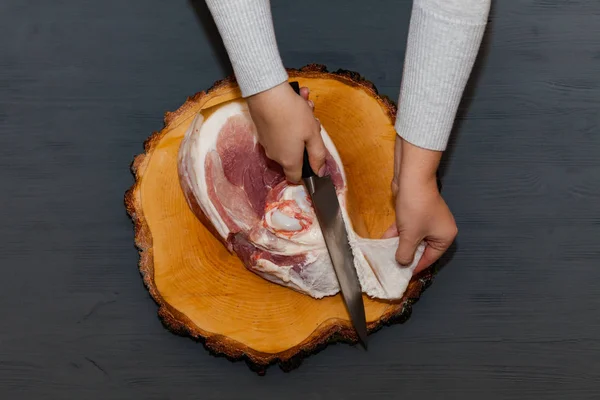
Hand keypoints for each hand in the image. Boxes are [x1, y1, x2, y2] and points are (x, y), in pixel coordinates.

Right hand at [246, 82, 326, 182]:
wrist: (266, 93)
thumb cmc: (292, 114)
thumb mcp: (312, 133)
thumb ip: (318, 155)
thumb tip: (320, 172)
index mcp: (289, 161)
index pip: (296, 178)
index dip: (307, 171)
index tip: (314, 157)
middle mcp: (275, 156)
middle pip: (296, 154)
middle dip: (307, 139)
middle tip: (313, 121)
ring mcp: (267, 144)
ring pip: (289, 139)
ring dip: (300, 125)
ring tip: (305, 105)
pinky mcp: (262, 131)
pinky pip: (279, 130)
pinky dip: (288, 119)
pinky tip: (295, 101)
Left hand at [383, 137, 457, 274]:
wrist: (411, 179)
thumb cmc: (415, 209)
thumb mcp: (410, 236)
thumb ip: (405, 253)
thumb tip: (402, 263)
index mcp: (445, 236)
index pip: (431, 258)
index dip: (416, 266)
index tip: (403, 275)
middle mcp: (439, 228)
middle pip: (422, 248)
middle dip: (406, 254)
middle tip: (393, 265)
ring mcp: (428, 219)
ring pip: (413, 237)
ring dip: (399, 243)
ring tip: (386, 255)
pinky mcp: (416, 211)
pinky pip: (408, 227)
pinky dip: (398, 232)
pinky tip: (384, 240)